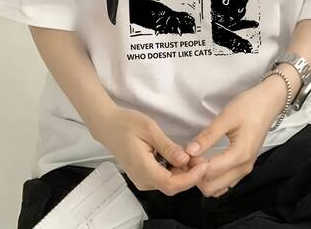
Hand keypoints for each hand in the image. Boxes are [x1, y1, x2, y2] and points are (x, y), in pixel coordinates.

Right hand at [94, 105, 208, 195]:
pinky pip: (162, 178)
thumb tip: (185, 160)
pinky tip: (180, 158)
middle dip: (190, 175)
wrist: (107, 124)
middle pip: (172, 186)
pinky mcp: (142, 175)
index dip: (191, 177)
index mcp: (143, 169)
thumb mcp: (150, 130)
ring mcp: (141, 179)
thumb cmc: (126, 124)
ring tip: (194, 157)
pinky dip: (174, 171)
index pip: (172, 184)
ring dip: (183, 173)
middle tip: (202, 158)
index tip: (204, 164)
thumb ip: (168, 147)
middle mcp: (142, 179)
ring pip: (168, 184)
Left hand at [182, 79, 287, 197]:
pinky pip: (226, 181)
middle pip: (212, 187)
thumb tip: (189, 151)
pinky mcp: (245, 165)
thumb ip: (208, 136)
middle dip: (195, 176)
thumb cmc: (248, 107)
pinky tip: (205, 162)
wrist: (269, 102)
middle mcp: (243, 168)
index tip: (183, 153)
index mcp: (239, 156)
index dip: (192, 166)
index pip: (208, 172)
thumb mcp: (226, 118)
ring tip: (194, 160)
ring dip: (203, 179)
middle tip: (186, 159)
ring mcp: (245, 168)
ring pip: (219, 188)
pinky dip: (212, 177)